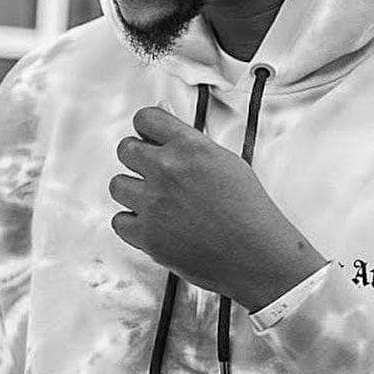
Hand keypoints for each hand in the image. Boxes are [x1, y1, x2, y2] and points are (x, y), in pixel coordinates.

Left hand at [110, 106, 326, 309]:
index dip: (145, 128)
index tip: (147, 136)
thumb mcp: (228, 163)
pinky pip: (119, 220)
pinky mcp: (147, 235)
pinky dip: (132, 223)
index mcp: (190, 148)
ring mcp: (154, 203)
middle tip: (150, 171)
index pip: (146, 118)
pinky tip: (151, 223)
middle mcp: (168, 171)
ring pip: (117, 185)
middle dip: (137, 158)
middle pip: (125, 149)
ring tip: (153, 200)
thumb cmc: (250, 213)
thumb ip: (194, 147)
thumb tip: (171, 137)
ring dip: (132, 190)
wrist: (256, 255)